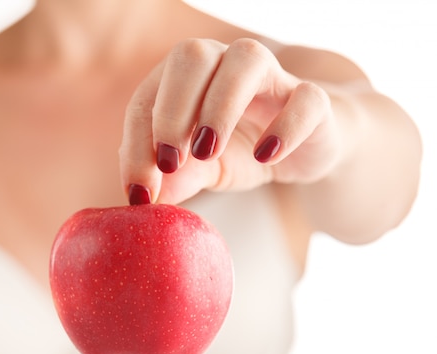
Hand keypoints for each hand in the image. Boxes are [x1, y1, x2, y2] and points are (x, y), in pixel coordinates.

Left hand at [120, 38, 340, 204]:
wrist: (303, 149)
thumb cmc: (242, 150)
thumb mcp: (201, 169)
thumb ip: (175, 178)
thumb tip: (144, 199)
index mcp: (187, 77)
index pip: (148, 97)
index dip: (137, 142)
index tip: (138, 191)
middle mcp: (225, 63)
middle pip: (191, 57)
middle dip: (171, 110)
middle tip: (168, 163)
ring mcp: (273, 76)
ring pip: (246, 60)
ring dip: (220, 107)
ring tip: (206, 153)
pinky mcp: (313, 99)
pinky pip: (305, 98)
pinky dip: (284, 127)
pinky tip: (265, 156)